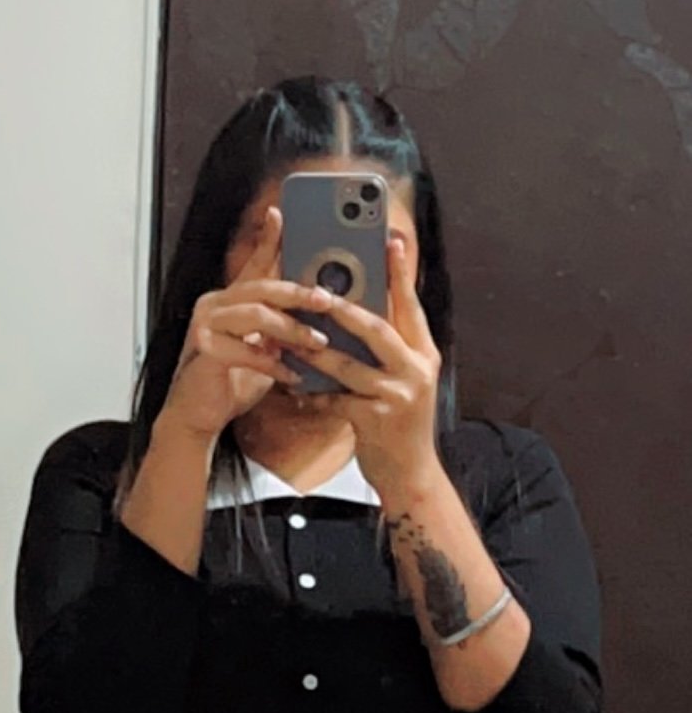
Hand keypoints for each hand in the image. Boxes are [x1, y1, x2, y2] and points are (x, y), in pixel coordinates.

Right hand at [162, 208, 333, 441]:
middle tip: (328, 299)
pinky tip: (292, 377)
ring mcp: (206, 324)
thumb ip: (282, 333)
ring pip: (257, 314)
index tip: (281, 213)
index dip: (267, 239)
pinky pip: (246, 349)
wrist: (196, 417)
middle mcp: (214, 305)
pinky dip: (273, 364)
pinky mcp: (203, 348)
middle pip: (262, 287)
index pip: (253, 265)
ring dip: (292, 330)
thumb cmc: (231, 384)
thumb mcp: (265, 351)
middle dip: (299, 292)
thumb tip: (317, 322)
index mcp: (230, 301)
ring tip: (317, 343)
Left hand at [293, 239, 441, 495]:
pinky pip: (335, 399)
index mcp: (423, 354)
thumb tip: (358, 313)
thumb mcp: (404, 381)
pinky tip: (294, 388)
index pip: (411, 306)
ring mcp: (397, 396)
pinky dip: (313, 393)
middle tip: (318, 290)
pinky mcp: (376, 420)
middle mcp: (416, 371)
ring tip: (290, 337)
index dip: (401, 272)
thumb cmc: (399, 424)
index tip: (391, 237)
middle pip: (378, 328)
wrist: (410, 476)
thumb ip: (390, 350)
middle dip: (345, 307)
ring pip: (349, 364)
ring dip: (315, 351)